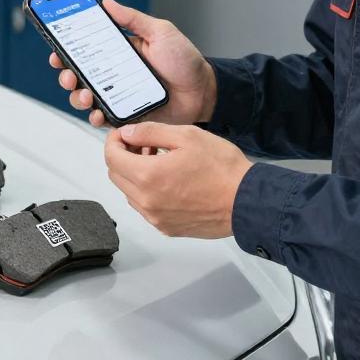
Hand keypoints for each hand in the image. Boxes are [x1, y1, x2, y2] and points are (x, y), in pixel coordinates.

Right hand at [48, 0, 216, 127]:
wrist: (204, 92)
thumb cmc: (185, 61)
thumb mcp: (161, 32)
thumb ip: (133, 19)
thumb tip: (107, 2)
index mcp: (118, 52)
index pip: (85, 50)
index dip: (66, 50)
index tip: (56, 49)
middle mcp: (114, 74)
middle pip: (78, 75)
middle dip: (66, 75)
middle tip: (68, 74)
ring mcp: (118, 96)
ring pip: (85, 98)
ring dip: (77, 96)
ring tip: (85, 94)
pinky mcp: (126, 115)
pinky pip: (104, 118)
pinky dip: (95, 117)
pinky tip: (97, 114)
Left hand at [103, 123, 251, 237]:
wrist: (247, 202)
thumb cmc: (222, 168)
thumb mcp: (187, 136)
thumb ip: (151, 132)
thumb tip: (127, 133)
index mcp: (148, 176)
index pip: (111, 157)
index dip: (114, 141)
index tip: (124, 134)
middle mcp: (147, 201)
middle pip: (116, 176)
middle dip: (123, 156)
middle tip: (143, 144)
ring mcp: (156, 218)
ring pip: (130, 193)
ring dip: (135, 175)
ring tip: (160, 161)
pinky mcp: (167, 228)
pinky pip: (145, 207)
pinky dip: (148, 192)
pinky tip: (169, 180)